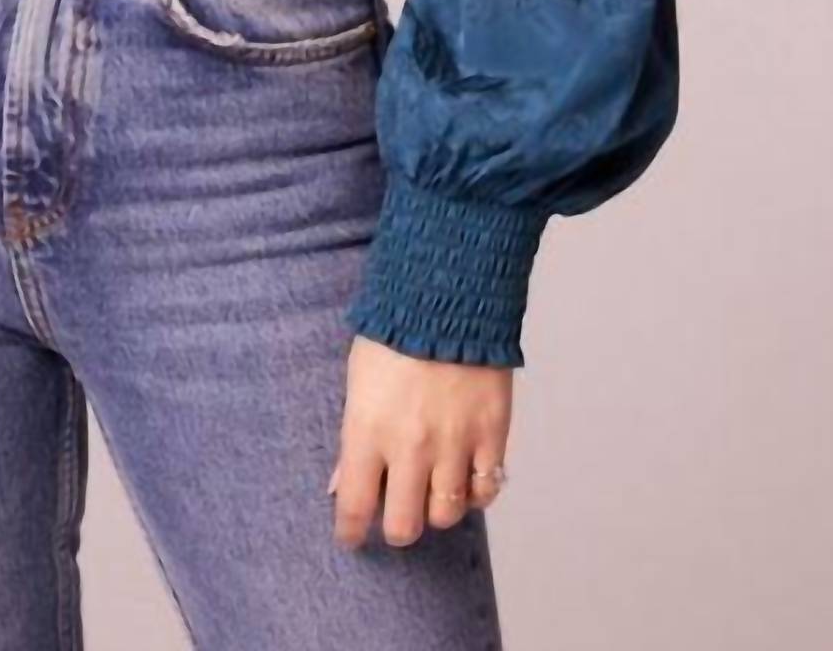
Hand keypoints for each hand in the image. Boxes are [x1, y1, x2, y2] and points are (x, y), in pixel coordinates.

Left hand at [328, 335, 512, 549]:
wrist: (448, 295)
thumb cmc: (394, 331)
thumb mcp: (357, 380)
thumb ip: (351, 437)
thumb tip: (341, 483)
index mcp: (368, 430)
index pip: (354, 506)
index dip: (351, 531)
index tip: (351, 537)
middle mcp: (410, 446)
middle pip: (404, 525)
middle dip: (397, 528)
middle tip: (397, 516)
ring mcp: (455, 443)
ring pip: (447, 515)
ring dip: (437, 510)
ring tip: (432, 491)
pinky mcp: (491, 433)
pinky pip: (486, 489)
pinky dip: (475, 493)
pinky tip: (466, 478)